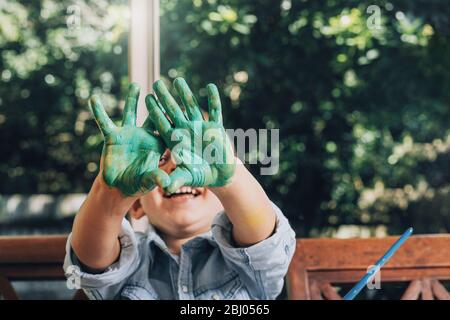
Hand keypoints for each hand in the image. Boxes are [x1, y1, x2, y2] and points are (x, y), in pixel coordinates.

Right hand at [89, 83, 169, 196]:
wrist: (118, 187)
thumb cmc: (138, 184)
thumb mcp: (148, 181)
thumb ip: (156, 179)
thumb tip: (166, 183)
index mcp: (157, 144)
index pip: (167, 128)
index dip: (172, 118)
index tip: (180, 104)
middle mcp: (144, 135)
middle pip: (151, 115)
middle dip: (155, 102)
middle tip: (161, 85)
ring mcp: (128, 134)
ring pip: (131, 113)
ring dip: (132, 99)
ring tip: (135, 85)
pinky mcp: (113, 136)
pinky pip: (105, 122)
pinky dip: (99, 111)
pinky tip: (94, 98)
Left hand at [145, 78, 235, 192]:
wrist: (219, 174)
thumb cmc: (200, 175)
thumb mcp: (187, 177)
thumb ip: (176, 179)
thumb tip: (165, 187)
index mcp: (176, 141)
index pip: (163, 124)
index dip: (156, 112)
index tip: (148, 99)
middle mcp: (186, 131)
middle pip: (174, 111)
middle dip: (166, 98)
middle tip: (157, 83)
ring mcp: (201, 127)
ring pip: (192, 107)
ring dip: (186, 94)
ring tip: (178, 80)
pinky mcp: (216, 128)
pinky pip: (216, 111)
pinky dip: (214, 100)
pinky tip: (210, 87)